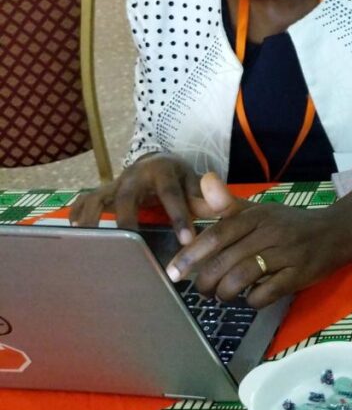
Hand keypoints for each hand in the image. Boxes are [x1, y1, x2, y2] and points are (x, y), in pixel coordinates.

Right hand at [70, 153, 208, 244]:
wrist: (160, 163)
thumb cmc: (181, 179)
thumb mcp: (196, 183)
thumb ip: (207, 197)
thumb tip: (219, 209)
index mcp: (163, 171)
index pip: (171, 194)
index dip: (179, 216)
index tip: (186, 241)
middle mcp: (135, 175)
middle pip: (127, 197)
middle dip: (129, 221)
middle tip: (132, 246)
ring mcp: (116, 183)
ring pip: (99, 197)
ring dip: (93, 218)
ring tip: (89, 243)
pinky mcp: (103, 192)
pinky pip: (85, 201)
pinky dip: (78, 214)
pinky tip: (75, 233)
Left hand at [165, 174, 351, 307]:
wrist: (336, 231)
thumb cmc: (291, 223)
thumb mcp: (260, 210)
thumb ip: (228, 203)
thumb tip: (203, 179)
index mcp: (257, 216)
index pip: (218, 235)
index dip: (193, 254)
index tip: (174, 272)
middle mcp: (270, 232)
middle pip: (227, 260)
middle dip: (206, 281)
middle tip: (201, 290)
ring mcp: (286, 254)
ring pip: (244, 278)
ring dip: (226, 292)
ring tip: (222, 295)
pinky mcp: (299, 274)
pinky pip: (267, 292)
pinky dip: (252, 300)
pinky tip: (250, 298)